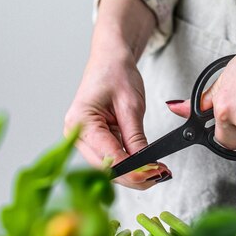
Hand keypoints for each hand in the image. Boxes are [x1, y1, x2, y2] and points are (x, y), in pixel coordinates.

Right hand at [65, 0, 170, 188]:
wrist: (111, 59)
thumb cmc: (115, 72)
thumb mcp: (131, 105)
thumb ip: (135, 137)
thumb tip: (145, 164)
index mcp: (80, 121)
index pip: (107, 155)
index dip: (131, 169)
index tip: (152, 174)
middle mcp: (76, 133)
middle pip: (105, 167)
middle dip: (133, 176)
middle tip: (159, 176)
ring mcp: (84, 138)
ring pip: (109, 168)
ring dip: (133, 173)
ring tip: (157, 172)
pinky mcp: (94, 140)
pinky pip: (112, 158)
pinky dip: (131, 165)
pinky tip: (148, 166)